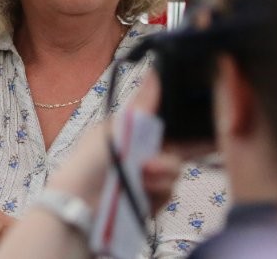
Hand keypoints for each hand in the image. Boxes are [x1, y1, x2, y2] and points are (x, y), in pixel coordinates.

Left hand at [47, 70, 180, 215]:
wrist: (79, 206)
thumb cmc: (88, 163)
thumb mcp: (116, 130)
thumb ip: (142, 106)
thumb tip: (155, 71)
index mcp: (132, 133)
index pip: (166, 127)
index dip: (183, 132)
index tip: (198, 135)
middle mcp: (140, 154)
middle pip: (175, 154)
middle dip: (167, 161)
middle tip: (149, 166)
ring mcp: (144, 178)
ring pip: (173, 175)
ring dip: (160, 179)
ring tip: (139, 181)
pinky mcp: (146, 201)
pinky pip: (166, 196)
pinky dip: (156, 197)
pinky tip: (141, 196)